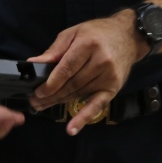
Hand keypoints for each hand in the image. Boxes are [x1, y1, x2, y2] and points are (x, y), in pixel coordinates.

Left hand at [27, 11, 145, 135]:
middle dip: (51, 95)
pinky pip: (97, 105)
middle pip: (72, 84)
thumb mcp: (73, 33)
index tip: (38, 91)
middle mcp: (101, 62)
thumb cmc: (97, 33)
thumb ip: (54, 50)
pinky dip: (83, 118)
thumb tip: (33, 63)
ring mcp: (108, 77)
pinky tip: (72, 128)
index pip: (66, 69)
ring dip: (60, 102)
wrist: (128, 36)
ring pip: (79, 94)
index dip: (51, 83)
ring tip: (43, 106)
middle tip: (35, 101)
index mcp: (88, 45)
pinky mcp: (113, 88)